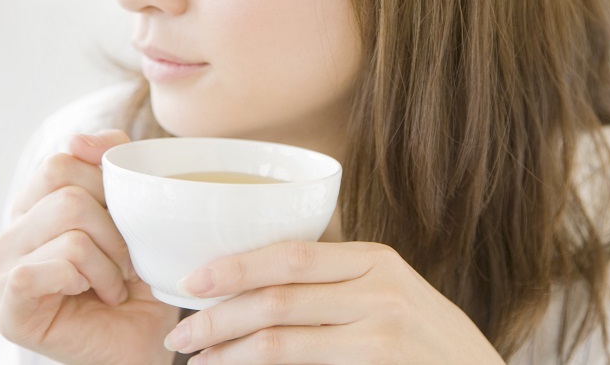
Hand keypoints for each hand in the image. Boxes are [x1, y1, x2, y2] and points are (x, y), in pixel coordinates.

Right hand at [0, 130, 177, 364]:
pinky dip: (93, 278)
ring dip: (112, 255)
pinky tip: (103, 296)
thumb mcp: (134, 212)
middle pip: (65, 186)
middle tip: (128, 258)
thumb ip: (113, 167)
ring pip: (68, 221)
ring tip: (119, 281)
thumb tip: (80, 137)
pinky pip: (50, 263)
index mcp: (35, 207)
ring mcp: (4, 269)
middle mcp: (12, 234)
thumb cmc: (138, 280)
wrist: (143, 341)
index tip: (129, 220)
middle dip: (115, 222)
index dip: (107, 184)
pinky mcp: (9, 305)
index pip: (62, 160)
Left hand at [164, 241, 505, 363]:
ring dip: (226, 353)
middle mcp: (379, 290)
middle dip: (216, 315)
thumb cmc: (431, 343)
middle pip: (276, 297)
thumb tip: (265, 287)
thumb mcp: (395, 295)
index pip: (290, 255)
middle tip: (178, 332)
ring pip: (278, 340)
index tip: (192, 279)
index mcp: (377, 261)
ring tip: (195, 360)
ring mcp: (380, 333)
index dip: (234, 266)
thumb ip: (342, 284)